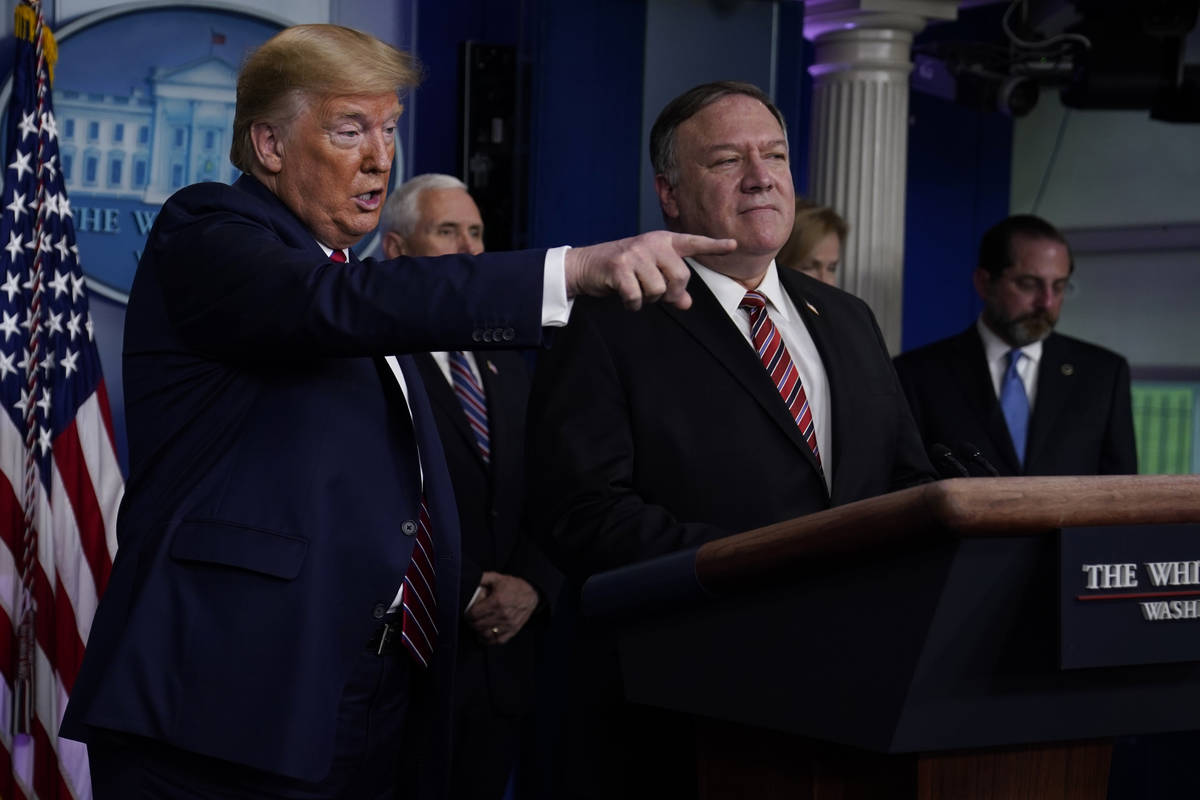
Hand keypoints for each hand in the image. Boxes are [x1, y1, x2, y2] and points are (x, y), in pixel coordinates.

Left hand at [465, 572, 538, 644]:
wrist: (532, 593)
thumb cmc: (513, 586)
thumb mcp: (497, 577)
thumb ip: (482, 578)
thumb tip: (468, 580)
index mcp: (497, 601)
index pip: (474, 614)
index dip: (467, 615)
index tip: (466, 614)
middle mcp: (502, 614)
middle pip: (478, 625)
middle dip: (471, 623)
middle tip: (470, 620)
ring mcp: (508, 624)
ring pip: (486, 634)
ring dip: (479, 632)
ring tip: (477, 626)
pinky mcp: (513, 630)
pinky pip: (498, 640)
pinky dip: (489, 640)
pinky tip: (485, 635)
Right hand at [563, 231, 736, 310]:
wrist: (585, 266)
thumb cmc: (621, 270)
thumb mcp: (648, 274)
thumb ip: (670, 287)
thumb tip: (686, 304)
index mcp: (663, 242)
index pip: (693, 243)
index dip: (714, 245)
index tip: (733, 244)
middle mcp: (652, 243)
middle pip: (680, 277)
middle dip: (669, 293)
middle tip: (652, 292)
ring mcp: (636, 253)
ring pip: (659, 289)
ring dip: (647, 299)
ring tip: (635, 290)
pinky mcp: (620, 266)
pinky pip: (638, 296)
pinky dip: (632, 304)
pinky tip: (624, 297)